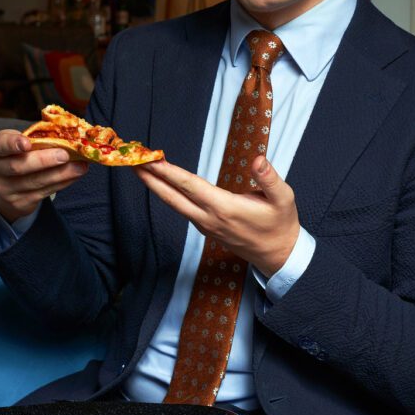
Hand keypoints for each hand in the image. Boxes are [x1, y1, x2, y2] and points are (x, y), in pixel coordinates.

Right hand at [0, 130, 88, 222]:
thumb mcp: (19, 145)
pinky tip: (75, 175)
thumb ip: (35, 138)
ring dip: (61, 173)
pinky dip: (63, 182)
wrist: (5, 191)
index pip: (1, 145)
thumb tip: (67, 133)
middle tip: (65, 154)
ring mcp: (8, 189)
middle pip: (19, 166)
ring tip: (80, 166)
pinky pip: (45, 192)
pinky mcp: (21, 203)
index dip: (13, 143)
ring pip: (36, 181)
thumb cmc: (17, 158)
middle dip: (44, 160)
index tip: (27, 143)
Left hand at [135, 155, 299, 277]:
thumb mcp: (284, 198)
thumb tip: (258, 159)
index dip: (168, 172)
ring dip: (156, 186)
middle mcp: (209, 217)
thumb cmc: (281, 224)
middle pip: (172, 197)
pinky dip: (168, 195)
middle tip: (130, 160)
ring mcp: (205, 225)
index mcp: (225, 207)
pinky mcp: (206, 228)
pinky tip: (162, 185)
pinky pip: (182, 209)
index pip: (190, 186)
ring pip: (174, 204)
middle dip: (150, 178)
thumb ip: (269, 178)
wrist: (278, 255)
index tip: (151, 160)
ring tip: (141, 168)